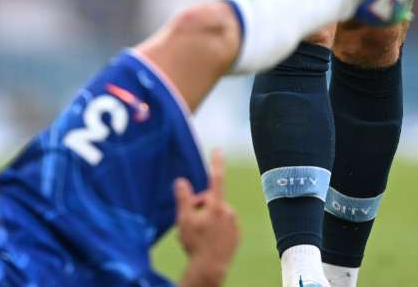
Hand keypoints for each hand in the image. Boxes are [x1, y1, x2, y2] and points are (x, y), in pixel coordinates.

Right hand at [174, 150, 237, 278]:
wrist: (210, 268)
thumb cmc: (196, 244)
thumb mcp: (184, 220)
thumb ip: (183, 198)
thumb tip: (181, 181)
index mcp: (217, 205)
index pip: (216, 178)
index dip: (216, 162)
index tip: (218, 149)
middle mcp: (229, 211)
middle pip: (211, 200)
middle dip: (200, 205)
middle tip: (189, 220)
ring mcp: (235, 223)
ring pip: (217, 213)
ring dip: (208, 218)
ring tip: (199, 234)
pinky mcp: (237, 234)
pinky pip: (224, 225)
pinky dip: (216, 228)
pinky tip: (208, 240)